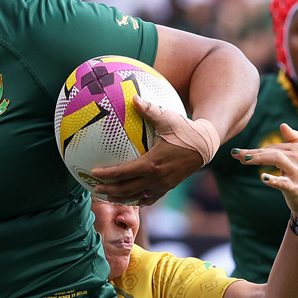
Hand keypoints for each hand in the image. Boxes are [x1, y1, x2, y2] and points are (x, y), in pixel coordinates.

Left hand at [86, 99, 218, 205]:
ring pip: (137, 197)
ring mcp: (163, 186)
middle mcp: (156, 179)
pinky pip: (149, 198)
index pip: (124, 173)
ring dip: (121, 198)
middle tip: (95, 189)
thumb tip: (133, 97)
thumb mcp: (167, 118)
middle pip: (127, 189)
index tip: (93, 173)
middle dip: (109, 190)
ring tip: (107, 196)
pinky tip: (129, 198)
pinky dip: (137, 200)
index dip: (107, 175)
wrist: (204, 146)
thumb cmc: (184, 130)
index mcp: (152, 164)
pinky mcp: (168, 188)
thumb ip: (149, 109)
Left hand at [232, 124, 297, 221]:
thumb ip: (294, 140)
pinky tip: (263, 177)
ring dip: (258, 158)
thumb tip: (283, 124)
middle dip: (252, 152)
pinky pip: (283, 182)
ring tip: (244, 160)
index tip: (241, 154)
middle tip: (235, 153)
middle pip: (272, 151)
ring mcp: (297, 173)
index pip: (273, 147)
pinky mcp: (295, 188)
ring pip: (277, 159)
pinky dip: (273, 179)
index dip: (256, 150)